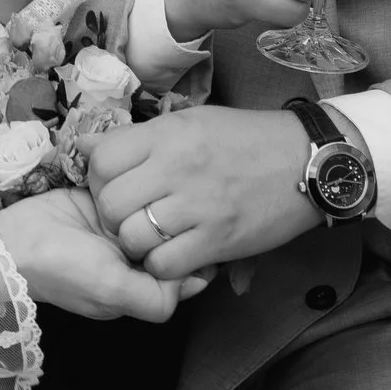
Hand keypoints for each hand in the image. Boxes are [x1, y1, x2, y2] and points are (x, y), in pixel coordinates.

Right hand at [0, 187, 208, 321]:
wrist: (9, 241)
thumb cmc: (62, 270)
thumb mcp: (112, 292)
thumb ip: (155, 298)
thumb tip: (192, 279)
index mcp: (138, 287)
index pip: (184, 273)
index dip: (197, 252)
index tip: (204, 226)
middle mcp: (131, 259)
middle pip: (170, 240)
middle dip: (180, 219)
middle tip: (189, 192)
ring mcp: (115, 231)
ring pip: (152, 213)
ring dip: (159, 195)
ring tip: (168, 177)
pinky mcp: (99, 204)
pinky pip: (128, 193)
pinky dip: (135, 182)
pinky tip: (142, 170)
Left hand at [85, 106, 320, 282]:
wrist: (307, 160)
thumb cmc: (247, 139)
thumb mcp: (192, 122)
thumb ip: (140, 138)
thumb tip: (84, 149)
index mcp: (169, 134)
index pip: (102, 160)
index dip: (100, 179)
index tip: (116, 186)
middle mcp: (177, 166)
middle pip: (110, 203)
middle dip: (113, 217)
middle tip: (132, 218)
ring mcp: (198, 205)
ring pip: (132, 238)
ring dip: (136, 245)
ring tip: (154, 238)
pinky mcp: (219, 239)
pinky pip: (165, 264)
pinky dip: (163, 266)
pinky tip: (176, 254)